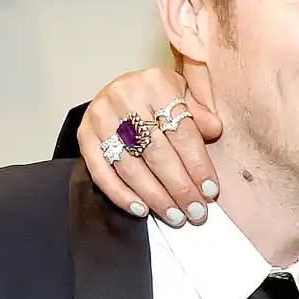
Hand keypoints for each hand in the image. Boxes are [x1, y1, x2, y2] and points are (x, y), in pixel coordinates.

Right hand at [77, 65, 221, 224]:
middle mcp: (124, 96)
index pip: (181, 132)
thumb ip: (200, 115)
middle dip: (179, 188)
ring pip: (130, 166)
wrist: (125, 88)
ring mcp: (100, 116)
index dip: (197, 165)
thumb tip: (214, 131)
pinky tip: (141, 209)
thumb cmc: (160, 98)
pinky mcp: (84, 135)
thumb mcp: (185, 96)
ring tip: (174, 215)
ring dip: (155, 196)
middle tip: (195, 212)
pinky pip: (100, 171)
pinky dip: (120, 194)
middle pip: (156, 153)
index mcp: (155, 83)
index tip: (209, 191)